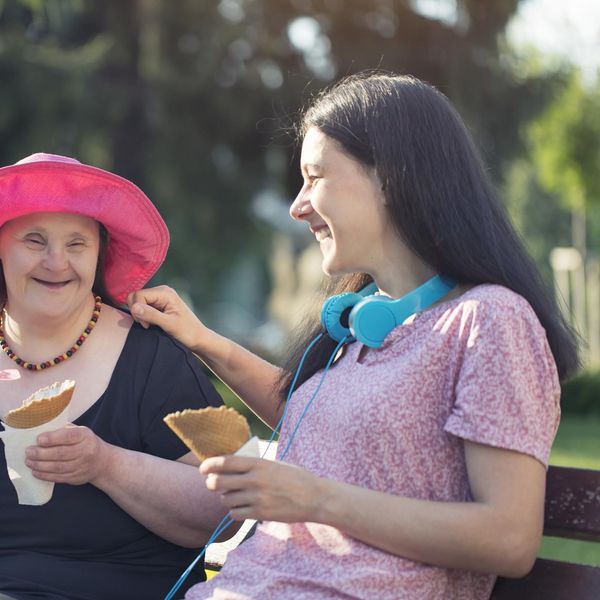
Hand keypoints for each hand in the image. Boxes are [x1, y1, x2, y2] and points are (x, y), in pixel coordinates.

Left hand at [25, 425, 114, 485]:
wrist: (102, 462)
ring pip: (58, 467)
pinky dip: (45, 475)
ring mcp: (82, 466)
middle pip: (61, 453)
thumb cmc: (85, 443)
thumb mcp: (80, 431)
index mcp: (85, 436)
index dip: (53, 438)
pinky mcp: (76, 478)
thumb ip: (63, 430)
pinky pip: (58, 478)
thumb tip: (40, 428)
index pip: (69, 436)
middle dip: (41, 453)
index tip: (39, 439)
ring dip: (40, 465)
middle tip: (29, 451)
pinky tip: (35, 471)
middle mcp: (86, 451)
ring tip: (29, 461)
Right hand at [127, 285, 208, 350]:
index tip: (146, 324)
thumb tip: (134, 307)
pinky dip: (144, 316)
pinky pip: (143, 307)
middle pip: (136, 296)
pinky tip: (152, 323)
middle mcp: (162, 291)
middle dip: (137, 311)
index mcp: (165, 292)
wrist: (198, 337)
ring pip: (138, 302)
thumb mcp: (169, 324)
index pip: (138, 295)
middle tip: (147, 324)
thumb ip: (151, 315)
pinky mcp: (159, 304)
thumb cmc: (187, 331)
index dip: (137, 310)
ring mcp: (160, 297)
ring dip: (140, 315)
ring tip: (151, 324)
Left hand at [200, 455, 324, 522]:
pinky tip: (242, 508)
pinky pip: (235, 514)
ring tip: (234, 496)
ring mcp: (257, 498)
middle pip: (219, 482)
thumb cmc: (295, 477)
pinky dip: (235, 512)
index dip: (210, 464)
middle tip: (213, 484)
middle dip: (212, 483)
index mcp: (259, 463)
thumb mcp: (275, 464)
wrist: (314, 497)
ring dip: (226, 498)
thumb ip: (255, 465)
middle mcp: (255, 480)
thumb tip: (232, 465)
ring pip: (226, 499)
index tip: (203, 468)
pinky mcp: (260, 514)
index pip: (227, 462)